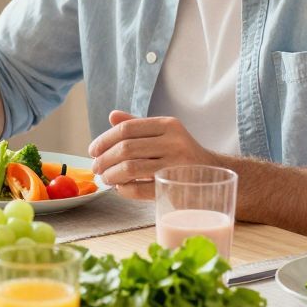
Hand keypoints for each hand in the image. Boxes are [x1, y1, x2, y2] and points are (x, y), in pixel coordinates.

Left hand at [89, 111, 222, 201]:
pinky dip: (124, 190)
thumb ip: (139, 126)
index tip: (92, 151)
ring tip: (106, 179)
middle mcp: (174, 141)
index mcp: (168, 125)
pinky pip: (140, 188)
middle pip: (126, 148)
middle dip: (104, 160)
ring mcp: (176, 165)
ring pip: (130, 168)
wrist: (213, 176)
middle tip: (96, 169)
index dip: (104, 139)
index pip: (127, 128)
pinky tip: (121, 189)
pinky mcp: (175, 187)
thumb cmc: (183, 155)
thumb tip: (112, 116)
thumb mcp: (165, 135)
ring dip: (111, 175)